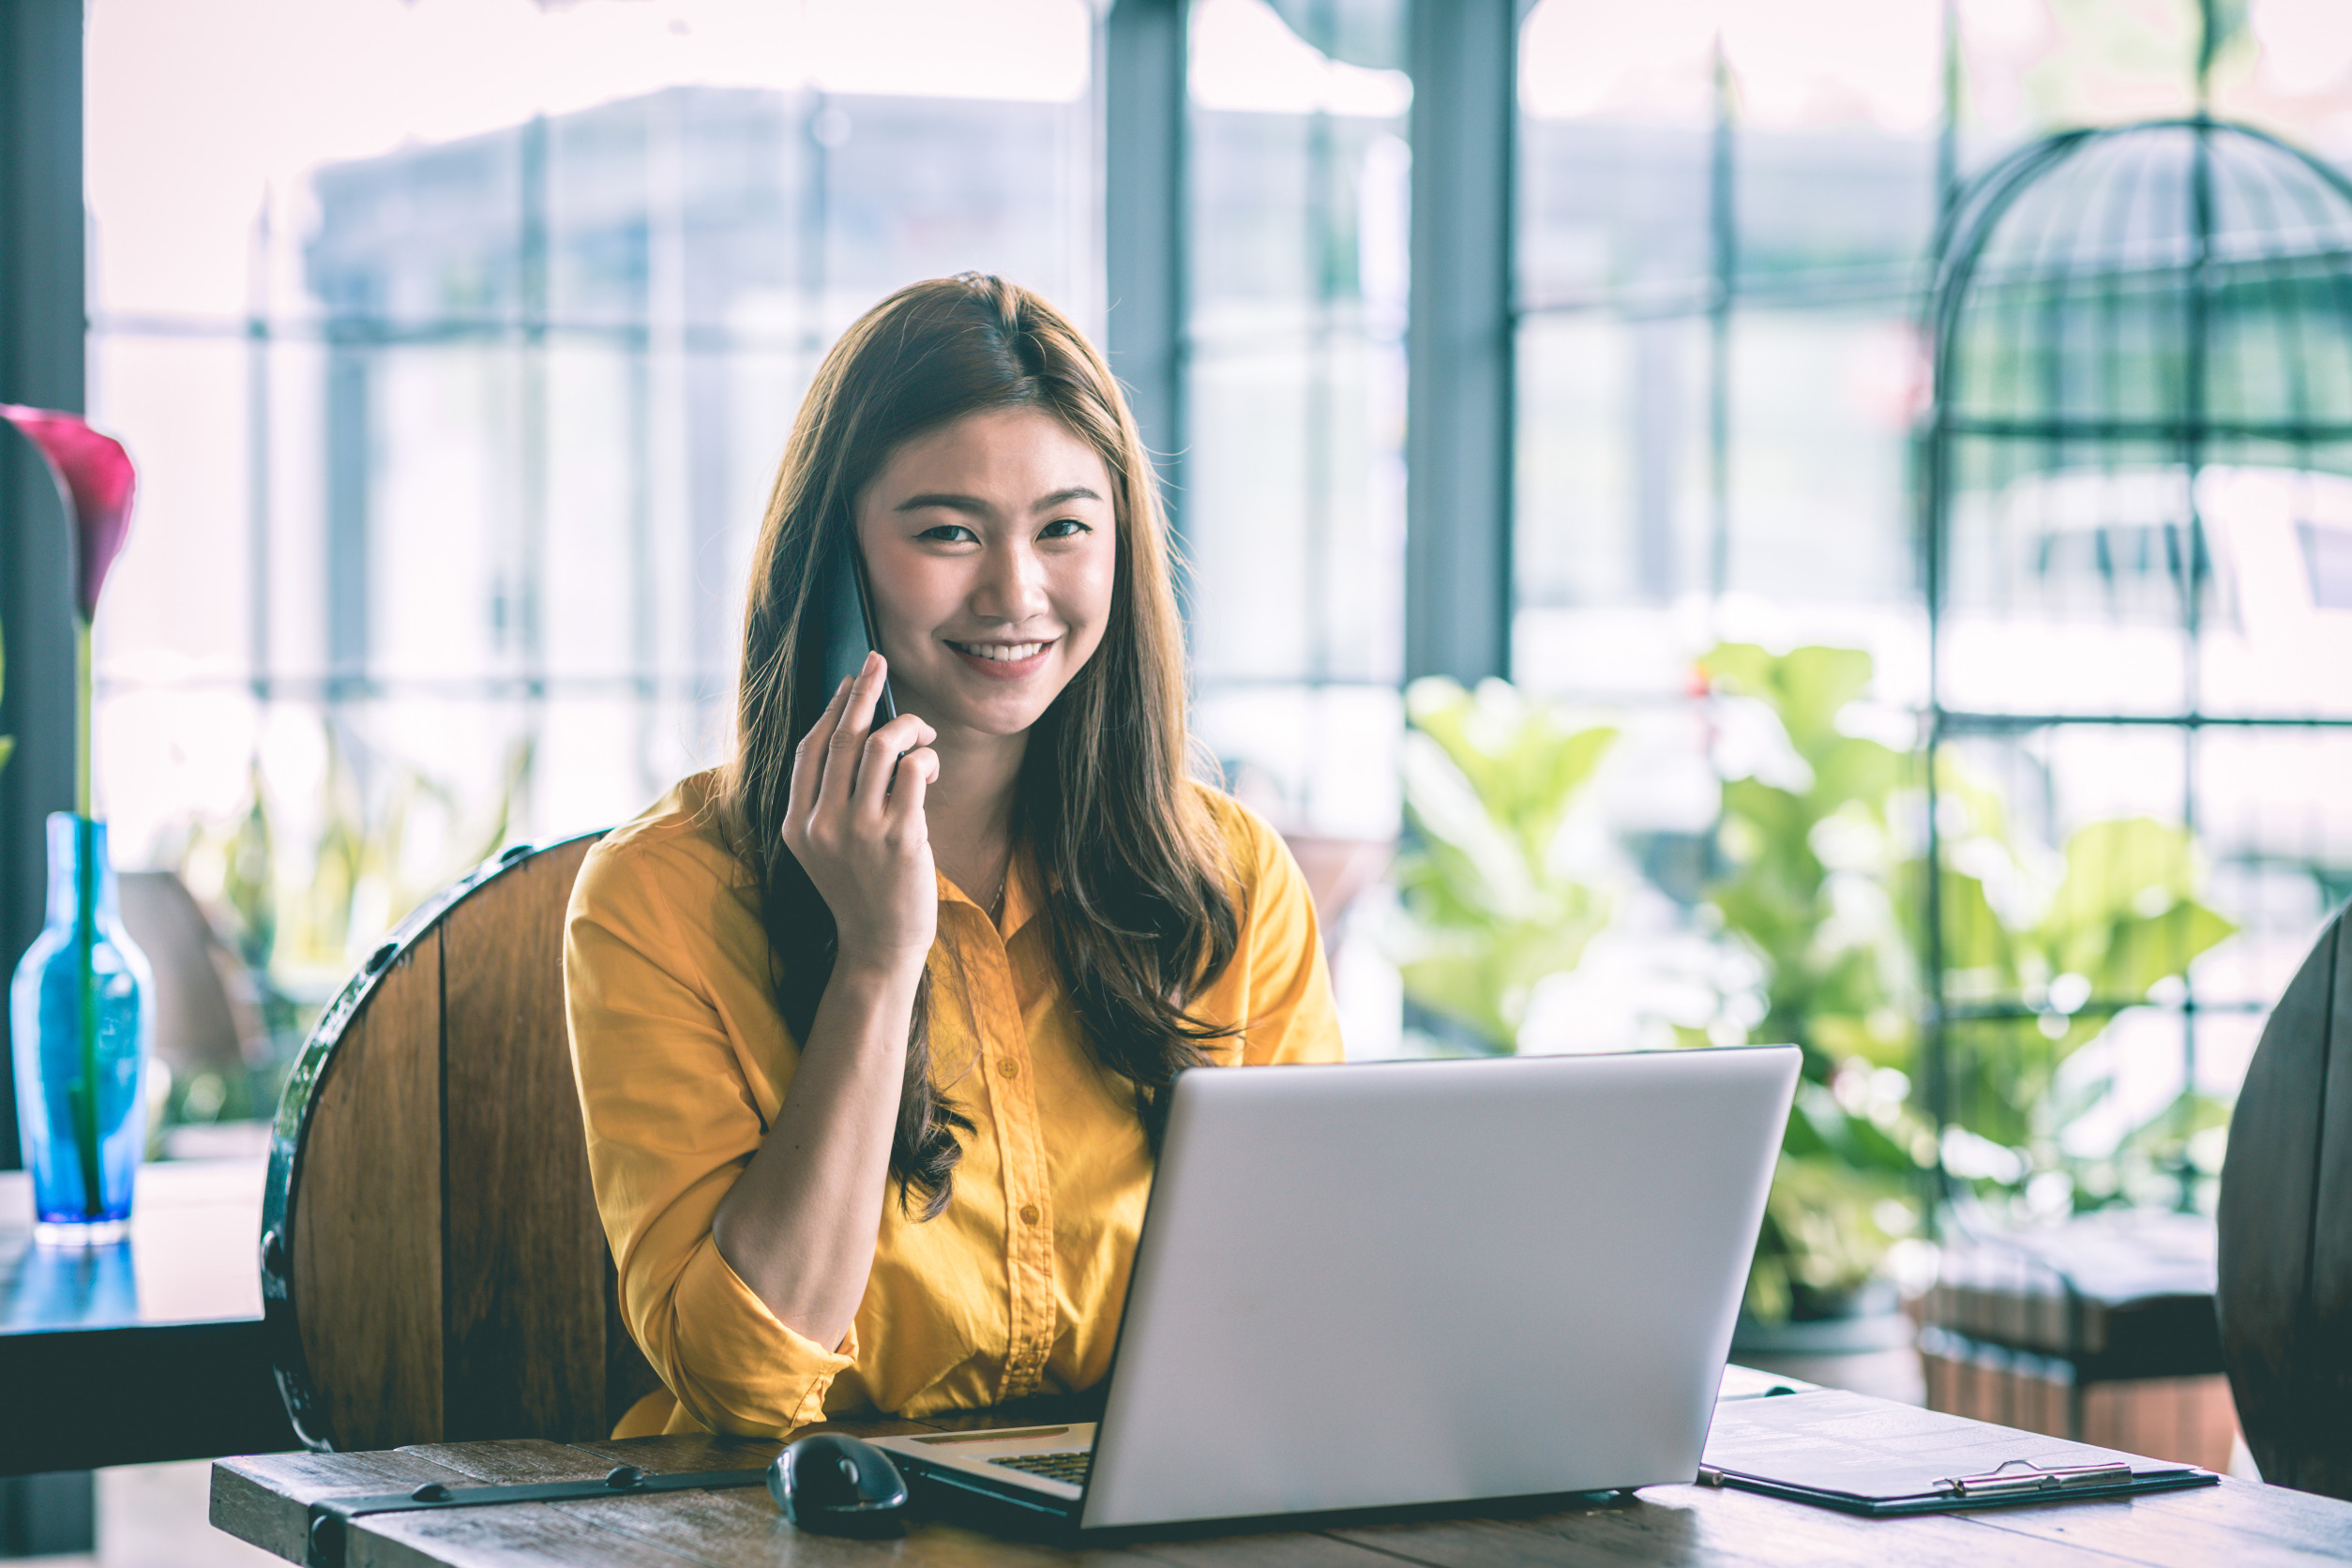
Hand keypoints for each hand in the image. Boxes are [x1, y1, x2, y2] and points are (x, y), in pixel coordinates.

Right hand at [784, 651, 942, 977]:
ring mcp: (860, 831)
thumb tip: (854, 732)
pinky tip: (930, 764)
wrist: (879, 946)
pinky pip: (914, 771)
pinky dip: (925, 757)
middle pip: (844, 737)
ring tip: (922, 733)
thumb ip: (828, 800)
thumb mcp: (824, 847)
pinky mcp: (900, 838)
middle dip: (864, 691)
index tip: (849, 682)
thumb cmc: (861, 890)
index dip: (832, 709)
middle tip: (877, 661)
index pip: (810, 749)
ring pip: (881, 746)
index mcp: (798, 823)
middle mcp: (823, 823)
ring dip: (907, 726)